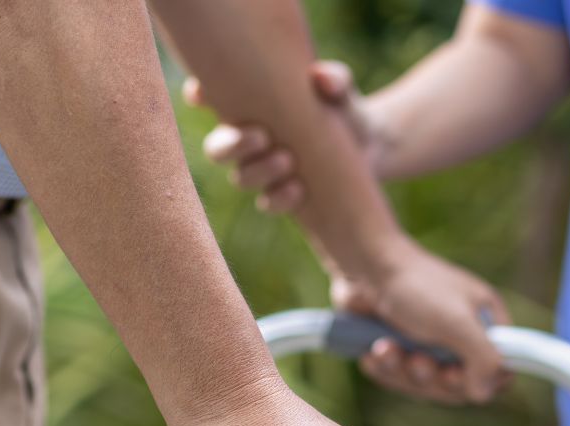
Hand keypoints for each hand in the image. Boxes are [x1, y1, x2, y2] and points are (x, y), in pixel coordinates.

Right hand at [185, 61, 386, 211]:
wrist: (371, 146)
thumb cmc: (344, 108)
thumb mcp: (342, 89)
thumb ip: (334, 79)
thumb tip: (320, 78)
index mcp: (252, 108)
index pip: (212, 99)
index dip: (198, 95)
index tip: (200, 94)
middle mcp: (249, 141)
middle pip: (217, 148)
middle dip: (232, 145)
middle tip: (261, 136)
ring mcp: (263, 171)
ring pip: (241, 178)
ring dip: (259, 171)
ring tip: (288, 160)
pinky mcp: (283, 196)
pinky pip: (268, 203)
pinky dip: (279, 197)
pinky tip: (299, 188)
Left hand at [334, 239, 511, 402]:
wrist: (365, 266)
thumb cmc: (417, 286)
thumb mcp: (458, 321)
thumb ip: (483, 358)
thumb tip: (484, 394)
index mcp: (484, 324)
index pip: (499, 370)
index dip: (481, 383)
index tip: (456, 375)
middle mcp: (460, 335)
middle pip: (456, 386)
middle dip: (431, 377)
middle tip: (417, 360)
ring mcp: (427, 343)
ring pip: (423, 384)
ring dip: (401, 370)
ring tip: (386, 347)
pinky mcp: (397, 348)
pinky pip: (396, 378)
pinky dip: (383, 367)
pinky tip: (373, 350)